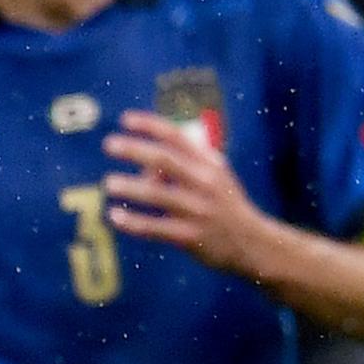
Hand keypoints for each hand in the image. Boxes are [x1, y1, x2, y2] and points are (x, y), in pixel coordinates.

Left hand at [104, 119, 281, 277]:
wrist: (254, 244)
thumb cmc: (225, 205)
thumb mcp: (215, 177)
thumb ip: (186, 165)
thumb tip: (145, 163)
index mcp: (209, 164)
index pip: (178, 137)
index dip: (151, 125)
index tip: (125, 119)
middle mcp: (205, 183)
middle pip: (166, 161)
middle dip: (136, 150)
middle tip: (109, 144)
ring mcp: (198, 210)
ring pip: (159, 195)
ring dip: (132, 187)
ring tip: (109, 183)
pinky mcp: (191, 237)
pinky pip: (156, 228)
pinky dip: (134, 222)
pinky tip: (114, 216)